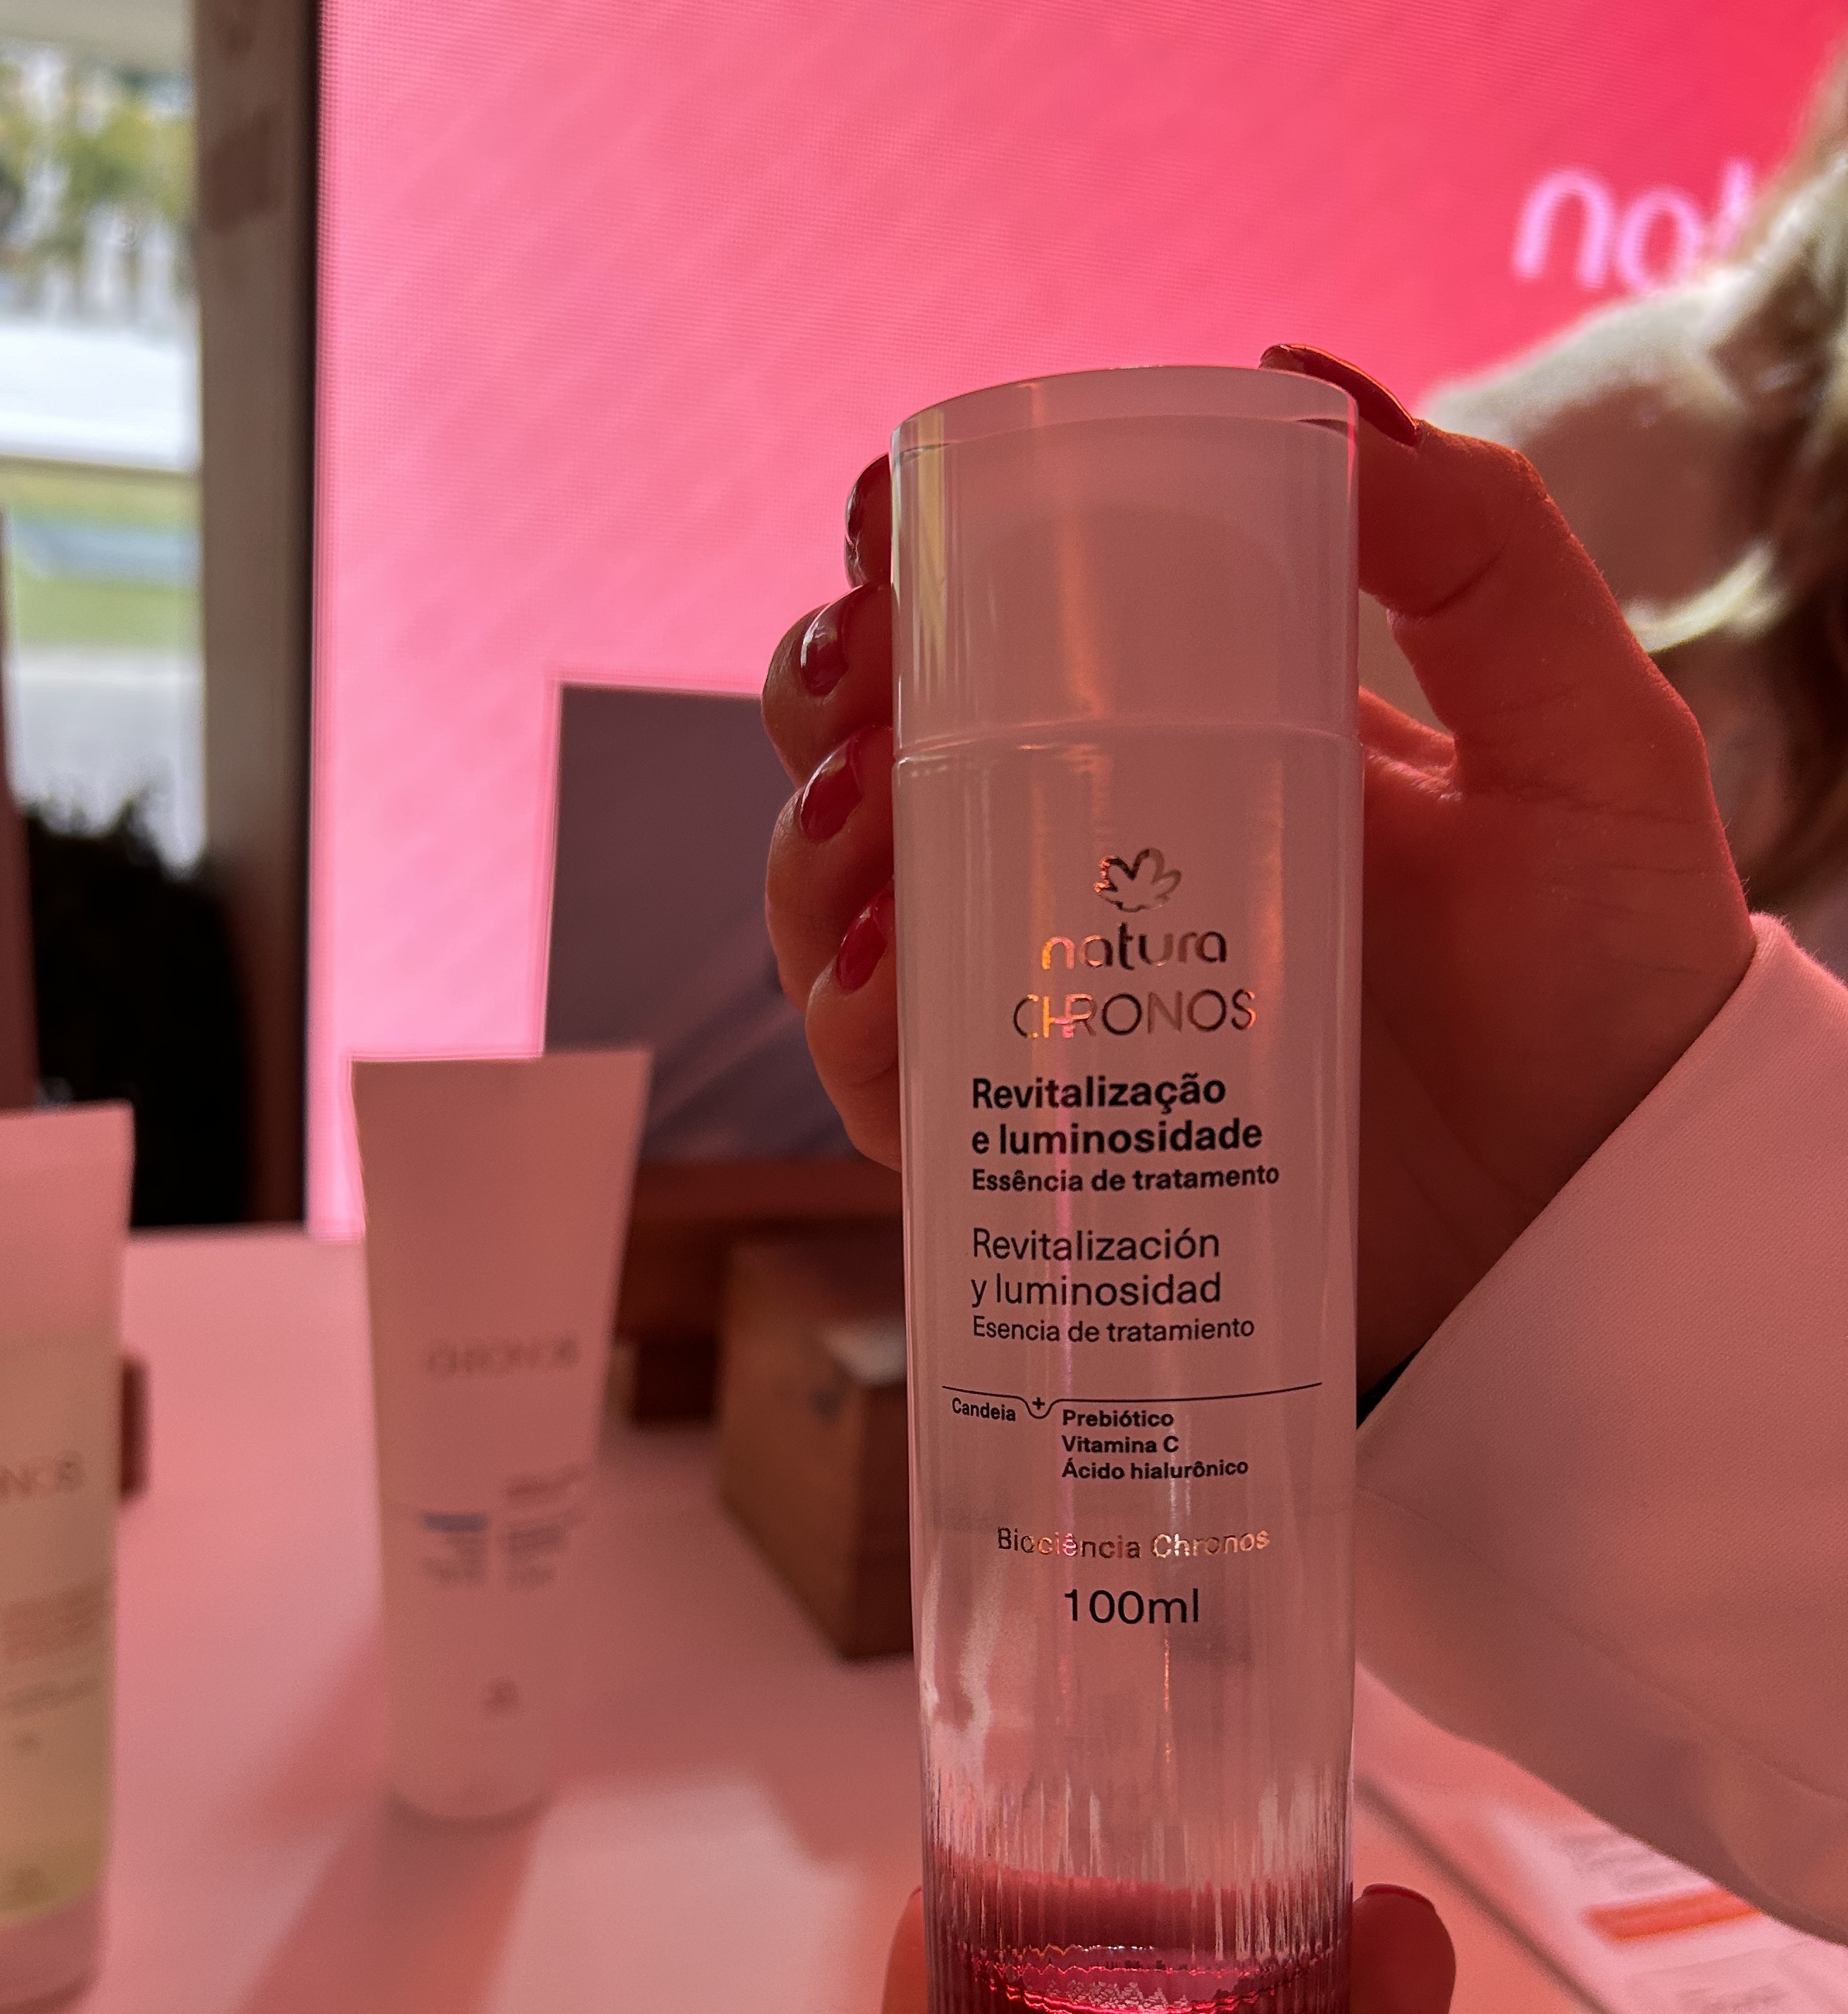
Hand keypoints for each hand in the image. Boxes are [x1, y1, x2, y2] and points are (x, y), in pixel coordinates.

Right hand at [762, 348, 1754, 1386]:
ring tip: (866, 846)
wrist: (1613, 1220)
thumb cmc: (1617, 982)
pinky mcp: (1062, 1155)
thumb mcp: (1581, 743)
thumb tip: (1289, 376)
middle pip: (888, 769)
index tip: (880, 541)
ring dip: (812, 866)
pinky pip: (901, 1100)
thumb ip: (1477, 556)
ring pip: (857, 923)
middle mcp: (1107, 874)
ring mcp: (1070, 1016)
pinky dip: (848, 1043)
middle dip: (825, 716)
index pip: (1011, 639)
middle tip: (860, 697)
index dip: (909, 581)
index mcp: (1207, 745)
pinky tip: (883, 987)